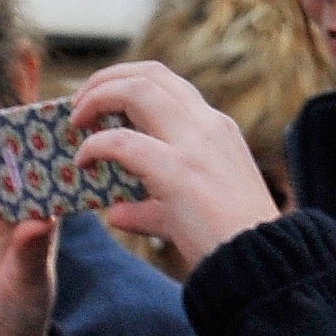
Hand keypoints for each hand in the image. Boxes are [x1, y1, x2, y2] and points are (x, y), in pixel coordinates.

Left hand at [63, 61, 281, 270]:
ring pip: (137, 90)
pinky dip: (94, 145)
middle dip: (105, 79)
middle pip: (150, 73)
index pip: (168, 83)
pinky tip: (82, 161)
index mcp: (215, 128)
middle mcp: (207, 125)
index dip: (127, 81)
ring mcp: (195, 144)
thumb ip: (149, 206)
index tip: (99, 100)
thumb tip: (115, 213)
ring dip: (97, 98)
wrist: (261, 262)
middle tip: (77, 103)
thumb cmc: (227, 240)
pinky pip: (122, 142)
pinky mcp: (178, 171)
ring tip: (75, 121)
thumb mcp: (187, 209)